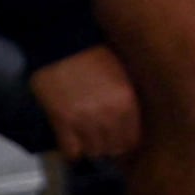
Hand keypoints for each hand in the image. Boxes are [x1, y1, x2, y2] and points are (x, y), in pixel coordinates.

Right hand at [31, 45, 144, 161]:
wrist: (61, 43)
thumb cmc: (92, 53)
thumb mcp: (122, 74)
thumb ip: (127, 100)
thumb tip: (128, 123)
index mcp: (127, 101)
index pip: (133, 139)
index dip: (124, 142)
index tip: (118, 140)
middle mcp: (109, 114)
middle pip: (113, 148)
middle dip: (108, 145)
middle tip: (100, 138)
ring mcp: (85, 120)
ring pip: (93, 152)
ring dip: (89, 147)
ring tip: (85, 138)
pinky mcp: (63, 121)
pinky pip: (71, 151)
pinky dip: (71, 149)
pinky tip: (70, 140)